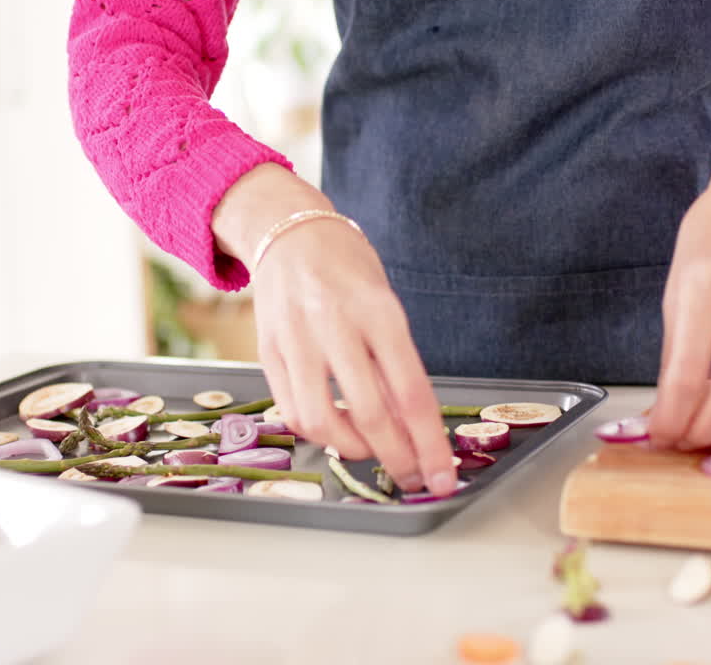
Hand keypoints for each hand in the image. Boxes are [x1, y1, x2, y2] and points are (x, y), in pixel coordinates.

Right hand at [212, 164, 456, 495]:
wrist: (288, 231)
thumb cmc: (348, 268)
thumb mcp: (385, 305)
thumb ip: (395, 362)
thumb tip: (411, 428)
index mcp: (378, 310)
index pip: (411, 392)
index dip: (430, 444)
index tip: (443, 477)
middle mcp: (335, 324)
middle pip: (371, 414)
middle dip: (398, 459)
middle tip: (413, 477)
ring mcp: (296, 339)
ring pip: (322, 421)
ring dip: (353, 450)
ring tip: (371, 450)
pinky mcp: (267, 351)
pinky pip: (291, 411)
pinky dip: (317, 433)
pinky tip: (336, 431)